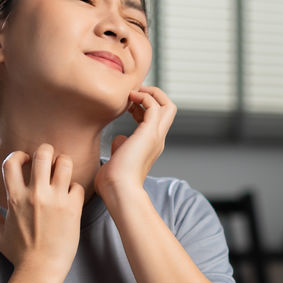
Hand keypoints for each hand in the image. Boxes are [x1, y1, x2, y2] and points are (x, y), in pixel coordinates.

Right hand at [0, 144, 83, 277]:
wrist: (41, 270)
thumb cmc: (19, 254)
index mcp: (15, 197)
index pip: (12, 161)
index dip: (19, 155)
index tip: (25, 161)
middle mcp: (35, 194)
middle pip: (43, 153)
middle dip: (46, 151)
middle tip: (48, 161)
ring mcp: (56, 200)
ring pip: (64, 163)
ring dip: (63, 164)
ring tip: (62, 174)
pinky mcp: (73, 209)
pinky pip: (77, 186)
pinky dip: (75, 188)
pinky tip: (71, 197)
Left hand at [96, 85, 176, 206]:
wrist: (118, 190)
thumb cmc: (113, 182)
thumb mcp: (117, 159)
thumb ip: (120, 148)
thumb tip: (119, 139)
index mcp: (151, 146)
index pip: (156, 120)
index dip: (144, 107)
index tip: (128, 104)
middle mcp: (157, 140)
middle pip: (169, 109)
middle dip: (154, 95)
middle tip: (135, 92)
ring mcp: (155, 136)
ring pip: (168, 105)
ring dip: (151, 93)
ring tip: (134, 91)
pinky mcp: (149, 133)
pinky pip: (154, 106)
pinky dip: (144, 97)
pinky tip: (129, 99)